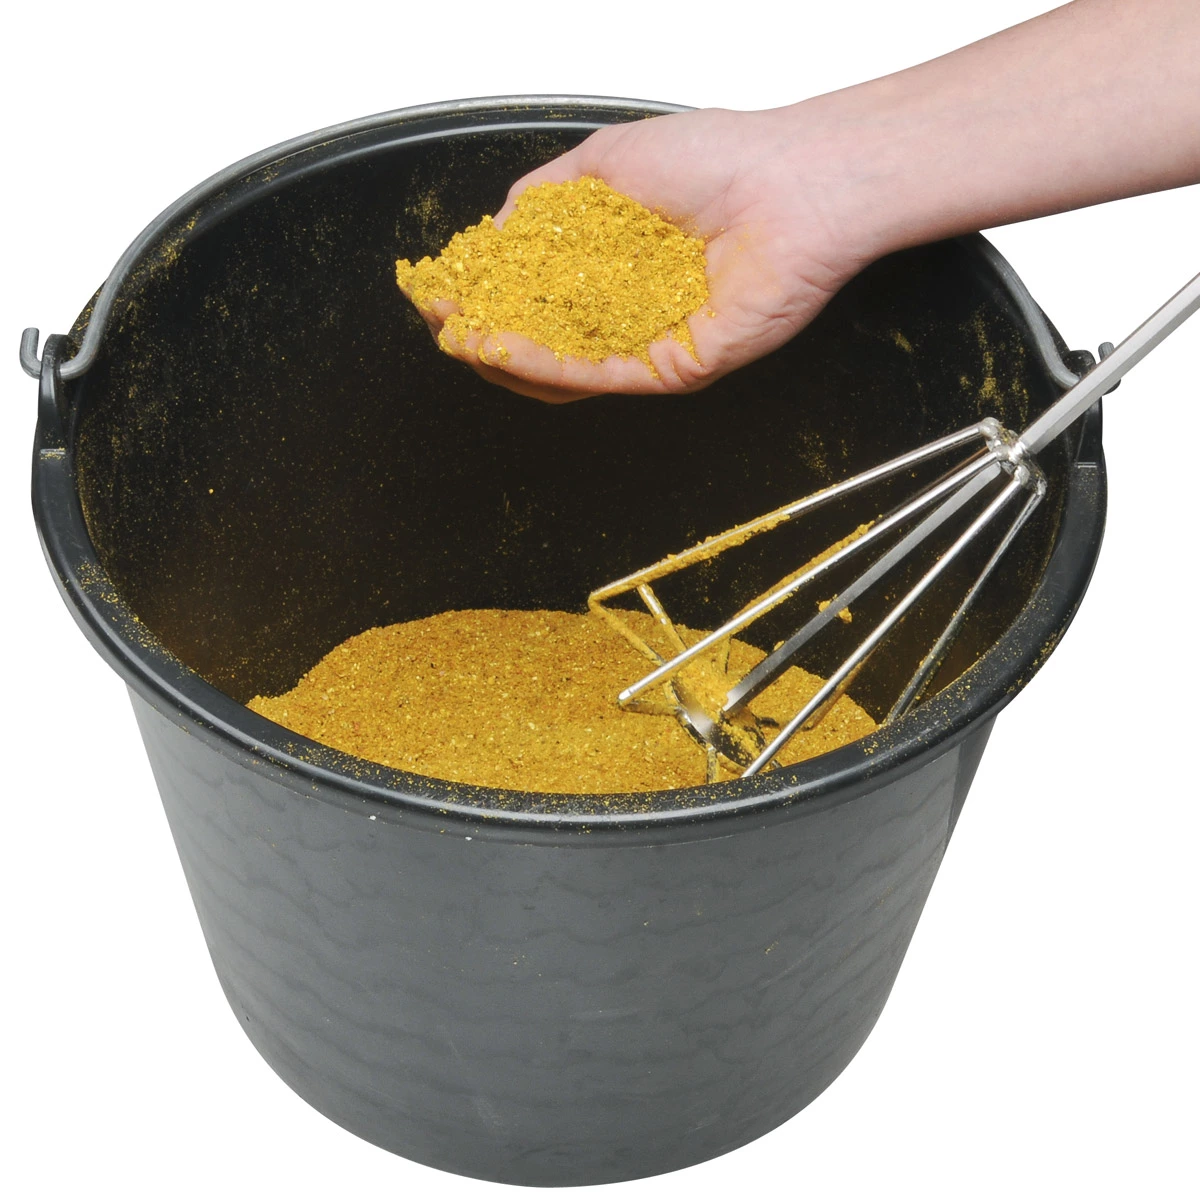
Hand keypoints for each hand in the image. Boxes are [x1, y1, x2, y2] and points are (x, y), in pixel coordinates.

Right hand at [399, 107, 875, 402]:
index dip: (484, 291)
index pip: (535, 289)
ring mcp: (648, 341)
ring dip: (502, 354)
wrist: (792, 184)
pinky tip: (502, 344)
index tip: (441, 286)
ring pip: (561, 368)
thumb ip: (547, 196)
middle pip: (541, 337)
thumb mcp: (608, 162)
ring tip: (458, 336)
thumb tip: (499, 228)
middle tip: (439, 319)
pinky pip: (597, 374)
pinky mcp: (671, 367)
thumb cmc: (722, 158)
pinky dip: (544, 363)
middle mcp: (628, 306)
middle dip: (480, 330)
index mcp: (613, 260)